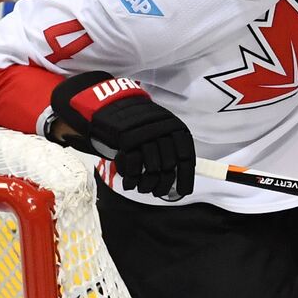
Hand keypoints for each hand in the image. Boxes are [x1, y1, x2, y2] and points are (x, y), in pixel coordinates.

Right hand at [50, 72, 194, 197]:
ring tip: (143, 189)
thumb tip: (179, 176)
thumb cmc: (138, 123)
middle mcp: (163, 130)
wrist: (111, 105)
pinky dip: (132, 179)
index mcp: (175, 127)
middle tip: (158, 192)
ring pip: (151, 168)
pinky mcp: (126, 139)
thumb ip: (171, 147)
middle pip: (168, 166)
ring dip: (147, 184)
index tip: (182, 192)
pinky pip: (133, 166)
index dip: (185, 177)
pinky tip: (130, 184)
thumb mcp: (161, 128)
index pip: (186, 157)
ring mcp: (145, 134)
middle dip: (163, 184)